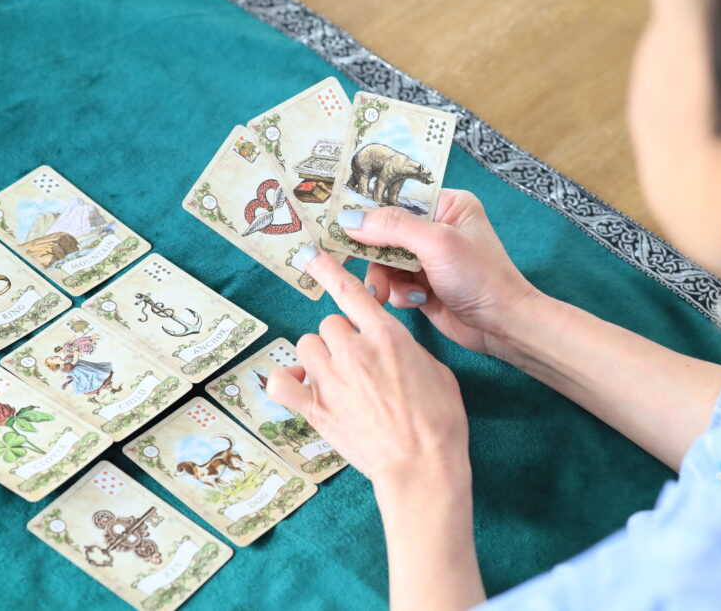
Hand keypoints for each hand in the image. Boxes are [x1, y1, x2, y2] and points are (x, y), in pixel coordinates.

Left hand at [266, 249, 469, 488]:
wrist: (423, 466)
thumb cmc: (440, 422)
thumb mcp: (437, 371)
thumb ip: (407, 350)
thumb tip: (390, 348)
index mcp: (387, 336)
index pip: (351, 292)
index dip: (329, 270)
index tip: (312, 255)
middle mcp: (354, 351)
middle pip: (328, 322)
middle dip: (339, 337)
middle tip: (355, 359)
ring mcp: (331, 380)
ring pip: (306, 346)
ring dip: (317, 356)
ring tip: (334, 375)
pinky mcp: (316, 409)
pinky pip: (280, 383)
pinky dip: (285, 381)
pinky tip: (296, 384)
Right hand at [338, 189, 539, 355]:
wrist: (501, 326)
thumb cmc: (481, 277)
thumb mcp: (437, 243)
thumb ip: (392, 227)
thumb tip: (349, 219)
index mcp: (447, 204)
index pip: (397, 197)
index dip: (369, 208)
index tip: (338, 217)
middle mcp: (436, 227)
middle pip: (385, 230)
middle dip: (374, 251)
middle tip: (348, 260)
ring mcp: (428, 257)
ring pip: (384, 260)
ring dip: (385, 277)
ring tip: (389, 292)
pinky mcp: (422, 284)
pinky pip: (393, 283)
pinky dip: (398, 293)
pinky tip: (417, 301)